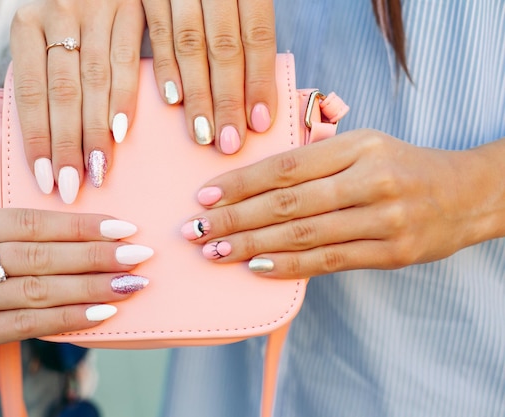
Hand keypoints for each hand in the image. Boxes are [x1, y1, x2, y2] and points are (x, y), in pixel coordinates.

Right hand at [0, 209, 152, 370]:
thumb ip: (11, 236)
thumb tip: (81, 238)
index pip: (35, 221)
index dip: (83, 225)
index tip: (124, 226)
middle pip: (42, 255)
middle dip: (98, 256)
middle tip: (139, 255)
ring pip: (39, 290)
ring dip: (93, 288)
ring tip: (131, 285)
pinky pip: (28, 323)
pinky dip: (69, 318)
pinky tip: (102, 314)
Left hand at [10, 0, 144, 203]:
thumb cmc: (64, 21)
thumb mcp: (40, 38)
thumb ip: (41, 79)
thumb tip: (45, 145)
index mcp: (26, 24)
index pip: (30, 92)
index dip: (38, 138)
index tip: (44, 178)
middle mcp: (58, 14)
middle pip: (63, 92)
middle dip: (67, 144)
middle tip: (71, 186)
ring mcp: (96, 10)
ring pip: (94, 81)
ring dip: (96, 132)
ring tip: (97, 171)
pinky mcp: (130, 10)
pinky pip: (127, 61)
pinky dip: (124, 99)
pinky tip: (120, 132)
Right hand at [142, 0, 276, 153]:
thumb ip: (252, 21)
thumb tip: (260, 85)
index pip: (256, 35)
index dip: (258, 81)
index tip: (260, 122)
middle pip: (222, 47)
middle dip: (226, 100)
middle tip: (229, 143)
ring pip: (188, 44)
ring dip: (196, 94)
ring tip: (203, 134)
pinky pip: (154, 29)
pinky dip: (163, 64)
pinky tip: (172, 98)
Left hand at [181, 129, 504, 277]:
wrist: (467, 195)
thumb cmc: (403, 166)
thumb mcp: (364, 145)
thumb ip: (317, 157)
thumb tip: (254, 181)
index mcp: (359, 146)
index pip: (285, 166)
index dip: (241, 182)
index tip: (205, 194)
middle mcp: (371, 181)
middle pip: (287, 203)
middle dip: (234, 218)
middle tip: (196, 228)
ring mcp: (383, 220)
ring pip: (303, 235)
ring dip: (252, 245)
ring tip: (215, 251)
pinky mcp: (391, 254)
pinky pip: (329, 262)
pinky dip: (288, 266)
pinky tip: (255, 267)